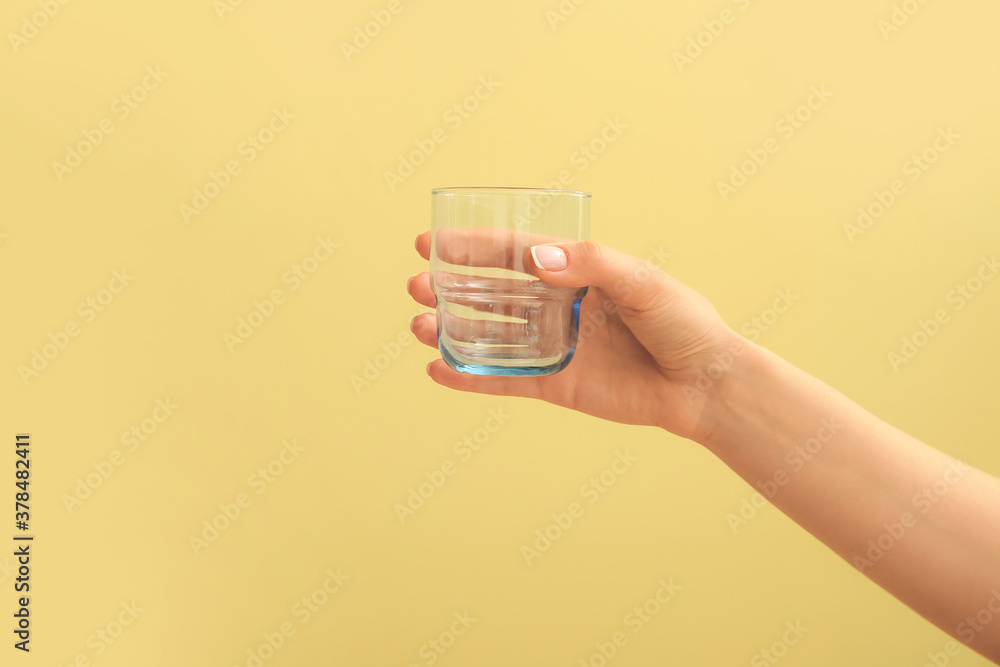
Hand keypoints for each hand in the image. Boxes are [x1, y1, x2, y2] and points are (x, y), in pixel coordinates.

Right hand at [407, 232, 739, 440]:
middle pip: (491, 294)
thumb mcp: (641, 280)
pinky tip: (438, 370)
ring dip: (452, 330)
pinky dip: (471, 377)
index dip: (472, 247)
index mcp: (576, 272)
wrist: (705, 383)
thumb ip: (589, 265)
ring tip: (418, 325)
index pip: (514, 254)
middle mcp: (558, 306)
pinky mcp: (556, 385)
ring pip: (491, 336)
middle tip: (416, 285)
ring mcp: (554, 346)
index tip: (431, 242)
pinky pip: (506, 380)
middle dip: (450, 288)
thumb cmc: (682, 321)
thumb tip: (534, 259)